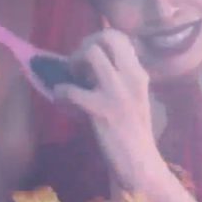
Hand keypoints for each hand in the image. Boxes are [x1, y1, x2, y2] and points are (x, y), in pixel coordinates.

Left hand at [53, 29, 160, 186]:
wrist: (141, 165)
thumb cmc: (134, 134)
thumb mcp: (133, 98)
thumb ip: (120, 78)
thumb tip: (91, 62)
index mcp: (139, 74)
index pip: (120, 37)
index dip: (98, 39)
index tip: (89, 57)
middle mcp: (132, 77)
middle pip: (107, 37)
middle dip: (86, 45)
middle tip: (78, 65)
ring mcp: (117, 92)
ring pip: (91, 53)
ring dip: (74, 63)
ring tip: (73, 81)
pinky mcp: (102, 110)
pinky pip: (71, 89)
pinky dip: (61, 94)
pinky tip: (64, 103)